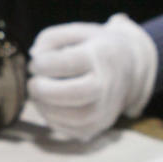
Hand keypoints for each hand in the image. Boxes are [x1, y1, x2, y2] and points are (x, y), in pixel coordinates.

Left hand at [27, 14, 157, 142]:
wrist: (129, 69)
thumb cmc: (95, 48)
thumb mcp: (77, 32)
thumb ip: (51, 38)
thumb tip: (35, 54)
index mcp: (101, 57)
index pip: (67, 63)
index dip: (42, 64)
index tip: (35, 62)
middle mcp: (107, 86)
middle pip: (72, 94)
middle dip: (43, 89)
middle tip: (32, 82)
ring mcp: (105, 110)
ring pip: (70, 117)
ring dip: (44, 106)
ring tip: (38, 93)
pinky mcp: (98, 127)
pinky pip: (69, 129)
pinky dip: (51, 118)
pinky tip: (48, 105)